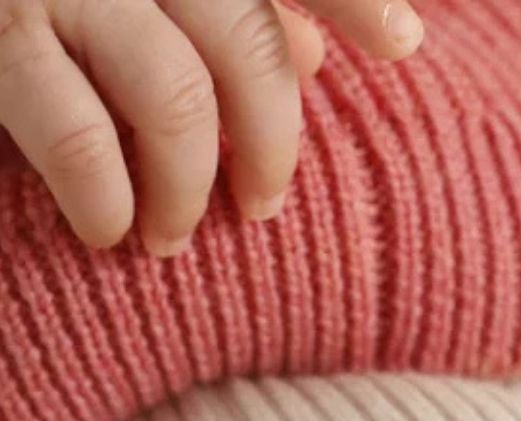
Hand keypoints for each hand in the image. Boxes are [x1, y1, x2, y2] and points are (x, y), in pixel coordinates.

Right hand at [0, 0, 423, 254]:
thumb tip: (316, 56)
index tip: (400, 49)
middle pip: (244, 42)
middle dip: (269, 141)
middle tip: (259, 207)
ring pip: (178, 96)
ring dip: (190, 186)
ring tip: (172, 235)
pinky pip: (77, 134)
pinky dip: (109, 194)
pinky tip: (112, 230)